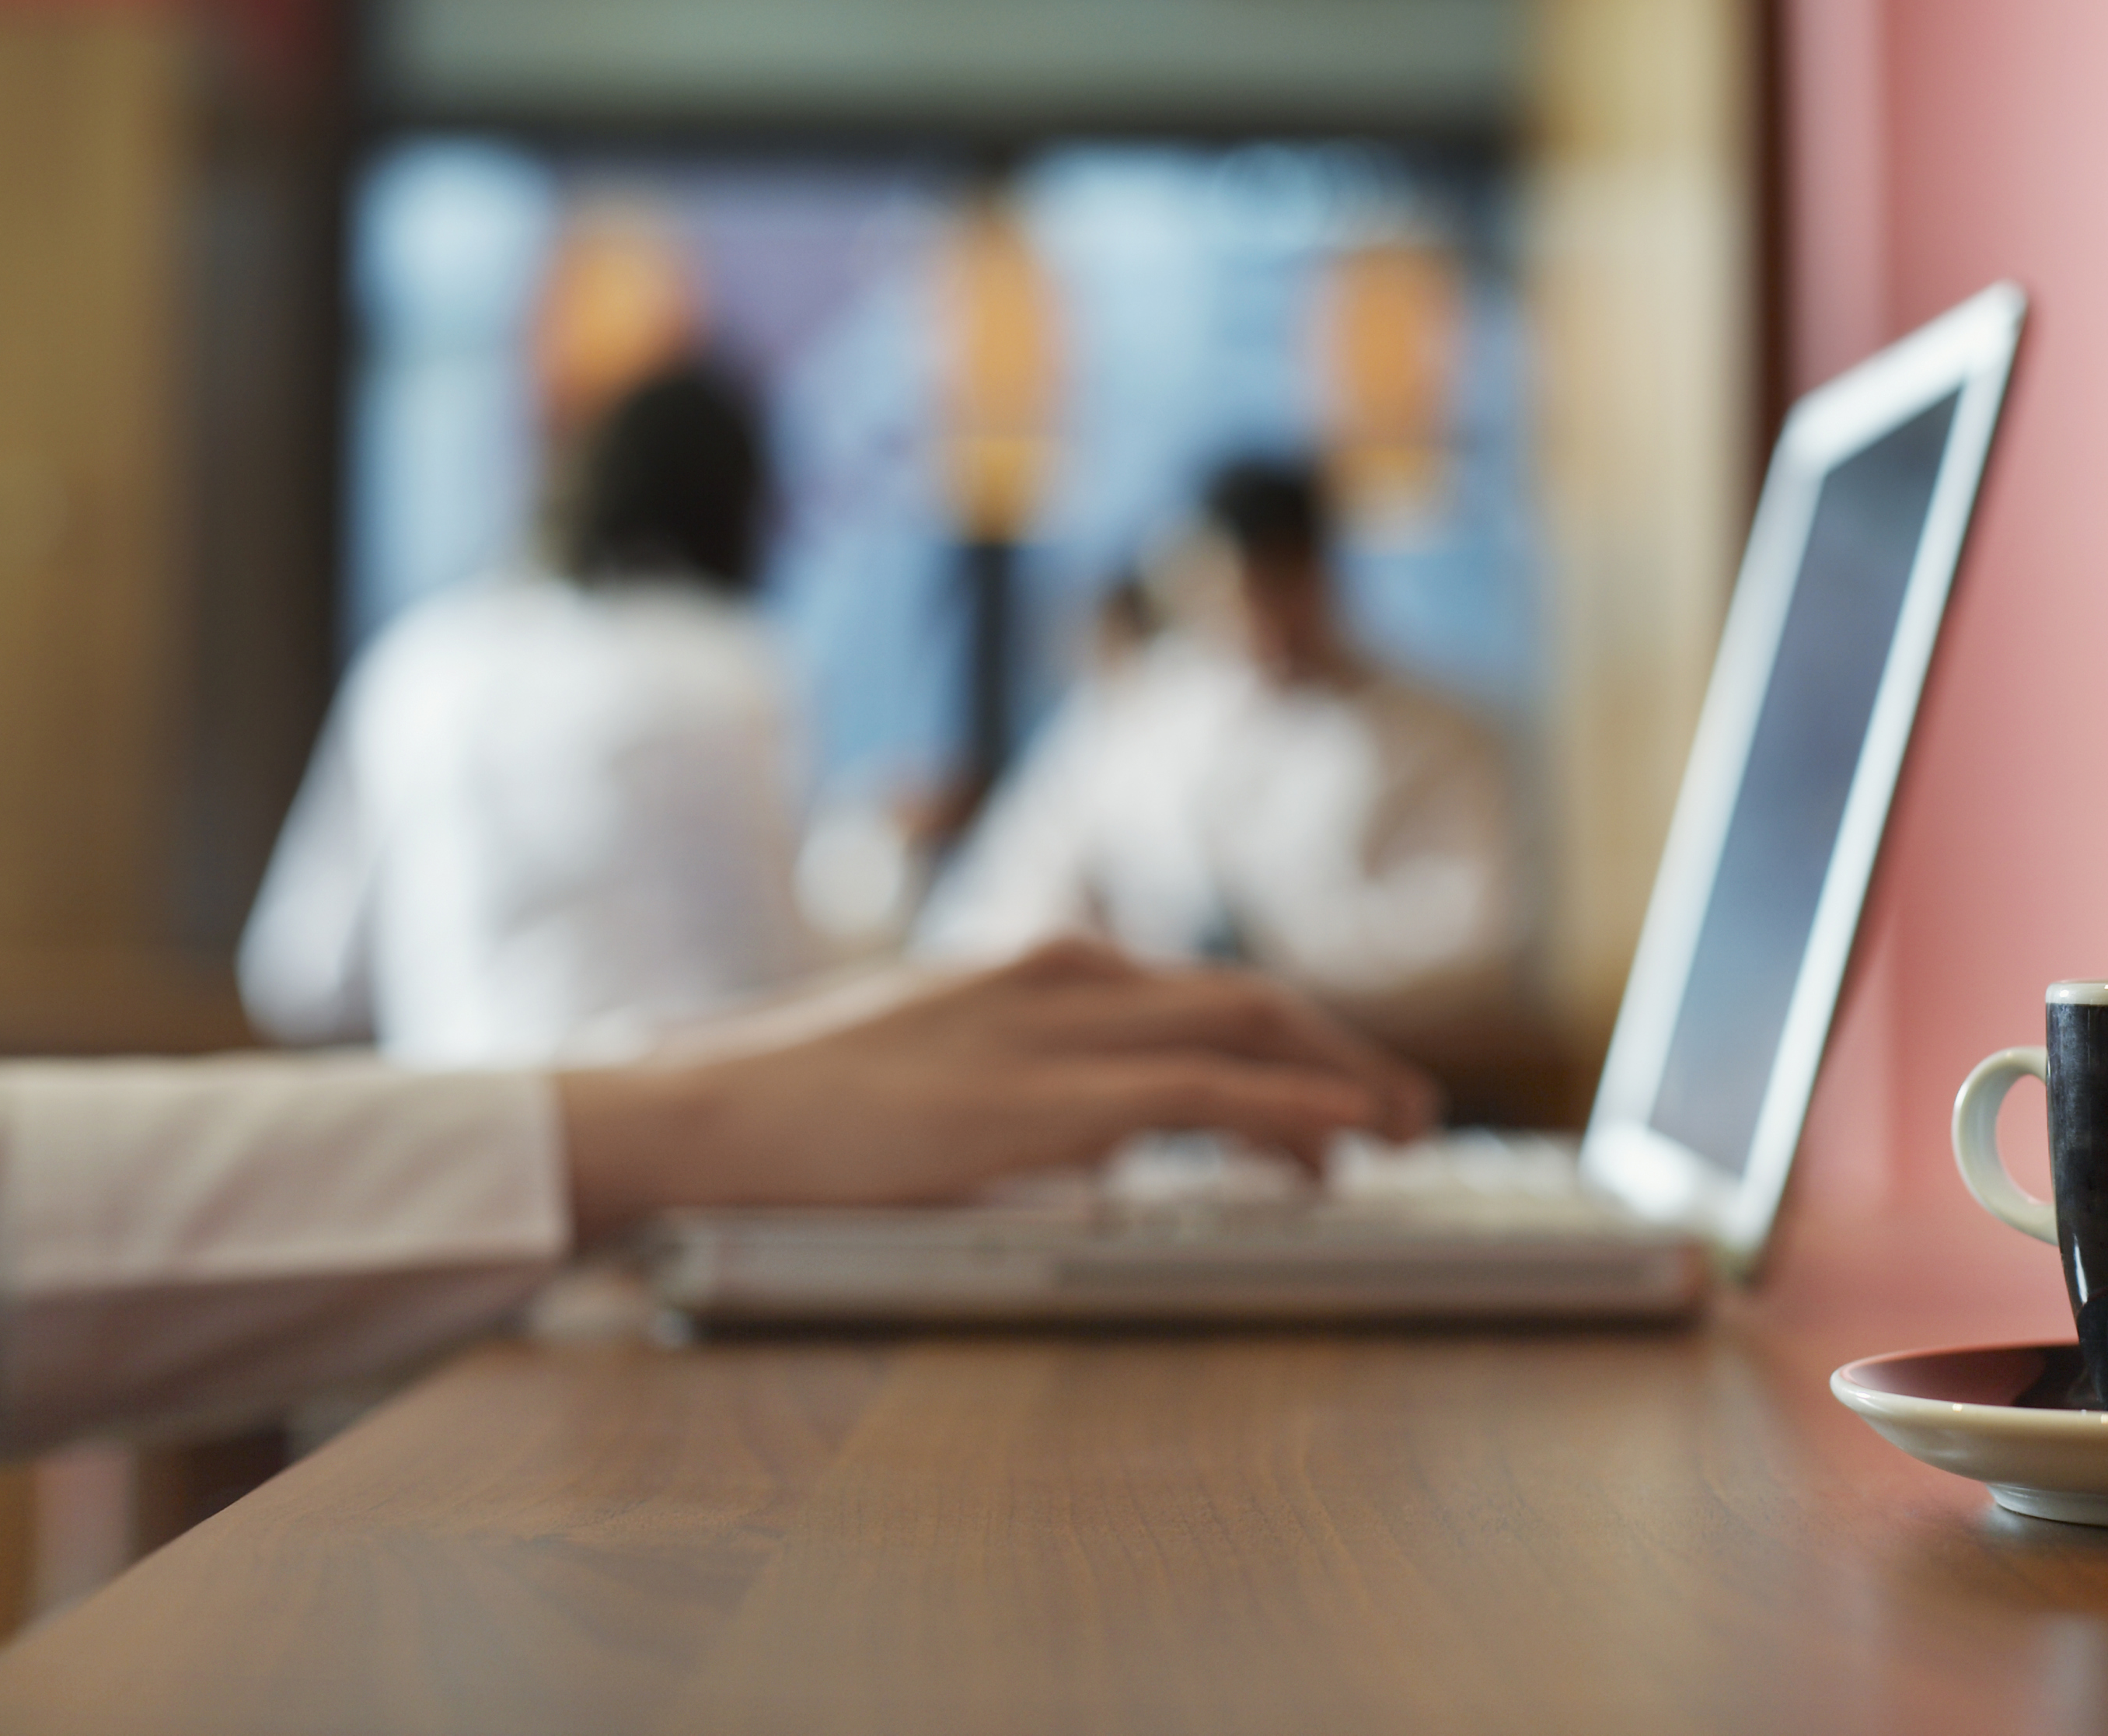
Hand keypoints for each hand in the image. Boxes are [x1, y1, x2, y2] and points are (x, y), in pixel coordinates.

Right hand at [556, 940, 1438, 1243]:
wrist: (700, 1115)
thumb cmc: (794, 1111)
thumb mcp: (925, 1070)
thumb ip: (1011, 1082)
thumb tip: (1085, 1135)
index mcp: (1036, 969)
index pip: (1196, 994)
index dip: (1287, 1035)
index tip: (1340, 1080)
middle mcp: (1062, 976)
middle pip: (1246, 1003)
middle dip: (1340, 1052)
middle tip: (1407, 1109)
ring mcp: (1057, 1032)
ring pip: (1247, 1035)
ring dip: (1340, 1080)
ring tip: (1400, 1131)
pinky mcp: (1046, 1100)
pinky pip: (1206, 1097)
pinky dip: (1290, 1110)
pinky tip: (1339, 1138)